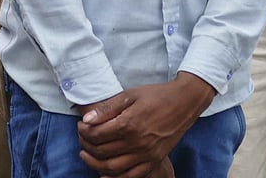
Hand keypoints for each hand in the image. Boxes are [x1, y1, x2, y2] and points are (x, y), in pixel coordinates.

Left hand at [77, 73, 214, 176]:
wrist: (184, 102)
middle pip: (102, 152)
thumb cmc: (156, 95)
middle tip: (82, 138)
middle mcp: (137, 142)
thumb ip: (108, 108)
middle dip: (86, 145)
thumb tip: (86, 119)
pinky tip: (105, 173)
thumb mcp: (130, 95)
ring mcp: (147, 154)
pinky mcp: (154, 160)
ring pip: (112, 167)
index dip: (84, 131)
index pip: (97, 135)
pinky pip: (131, 176)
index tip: (81, 125)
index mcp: (129, 123)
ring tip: (87, 155)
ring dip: (95, 164)